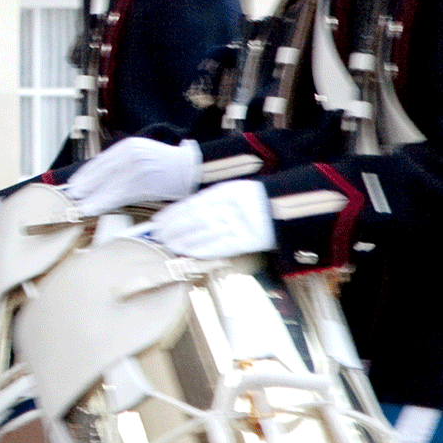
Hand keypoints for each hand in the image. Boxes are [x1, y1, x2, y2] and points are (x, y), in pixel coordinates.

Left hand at [65, 137, 200, 215]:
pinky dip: (103, 202)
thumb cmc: (166, 166)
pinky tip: (93, 208)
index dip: (84, 175)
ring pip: (107, 184)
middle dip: (84, 186)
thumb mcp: (142, 156)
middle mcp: (130, 153)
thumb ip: (122, 164)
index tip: (73, 185)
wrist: (191, 168)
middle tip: (71, 198)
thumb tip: (99, 180)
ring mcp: (136, 166)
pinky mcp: (143, 182)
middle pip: (100, 172)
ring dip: (91, 198)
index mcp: (128, 146)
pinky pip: (118, 194)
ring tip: (79, 207)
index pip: (100, 161)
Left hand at [140, 182, 273, 262]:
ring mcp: (238, 224)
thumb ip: (210, 199)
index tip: (158, 220)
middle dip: (174, 228)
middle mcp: (229, 207)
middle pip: (195, 218)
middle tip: (157, 235)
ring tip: (168, 244)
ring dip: (184, 240)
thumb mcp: (231, 190)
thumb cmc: (254, 199)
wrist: (284, 209)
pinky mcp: (247, 240)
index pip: (192, 204)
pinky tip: (189, 252)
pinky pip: (222, 246)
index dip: (174, 213)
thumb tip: (182, 212)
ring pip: (205, 233)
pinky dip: (204, 249)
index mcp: (225, 192)